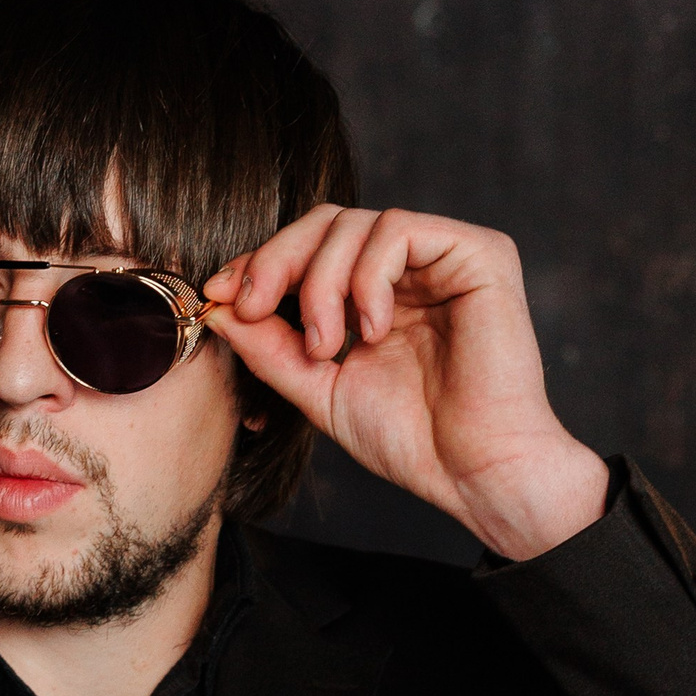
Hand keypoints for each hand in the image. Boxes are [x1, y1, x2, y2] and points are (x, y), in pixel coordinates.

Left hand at [202, 206, 610, 560]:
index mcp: (379, 293)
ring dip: (319, 284)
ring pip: (354, 223)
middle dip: (275, 261)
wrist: (474, 473)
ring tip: (328, 348)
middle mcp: (413, 267)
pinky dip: (367, 279)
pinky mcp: (478, 254)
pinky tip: (374, 331)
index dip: (260, 264)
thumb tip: (216, 307)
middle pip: (326, 222)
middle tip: (252, 309)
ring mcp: (445, 256)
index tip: (220, 296)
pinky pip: (398, 230)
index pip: (310, 249)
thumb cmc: (411, 439)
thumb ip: (270, 346)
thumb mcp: (318, 387)